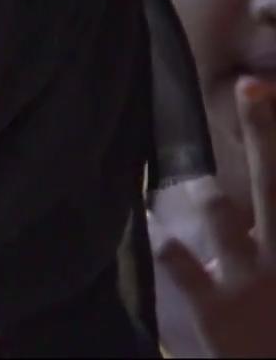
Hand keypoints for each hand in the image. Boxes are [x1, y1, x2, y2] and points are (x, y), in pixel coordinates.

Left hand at [151, 81, 275, 357]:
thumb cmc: (270, 326)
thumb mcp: (273, 270)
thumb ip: (261, 226)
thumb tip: (236, 208)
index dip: (275, 135)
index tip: (264, 88)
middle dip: (265, 131)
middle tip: (252, 85)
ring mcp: (250, 281)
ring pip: (219, 209)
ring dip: (201, 193)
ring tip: (188, 186)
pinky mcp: (214, 309)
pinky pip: (176, 258)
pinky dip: (160, 239)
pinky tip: (148, 228)